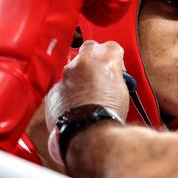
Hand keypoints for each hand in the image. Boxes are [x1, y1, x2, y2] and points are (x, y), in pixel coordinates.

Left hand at [45, 40, 129, 163]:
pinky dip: (67, 93)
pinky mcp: (54, 90)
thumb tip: (112, 78)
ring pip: (73, 68)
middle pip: (89, 48)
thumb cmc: (108, 114)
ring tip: (88, 95)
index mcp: (106, 59)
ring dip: (79, 76)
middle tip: (100, 74)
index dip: (114, 57)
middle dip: (94, 58)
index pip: (112, 46)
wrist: (88, 131)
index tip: (116, 67)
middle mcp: (84, 62)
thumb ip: (115, 77)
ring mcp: (66, 75)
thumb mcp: (122, 91)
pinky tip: (75, 106)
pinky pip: (62, 86)